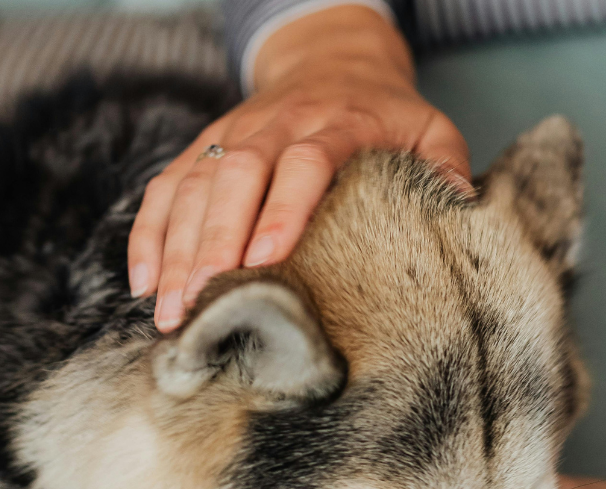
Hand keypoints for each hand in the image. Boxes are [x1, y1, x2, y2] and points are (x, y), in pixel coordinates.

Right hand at [127, 4, 470, 331]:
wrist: (333, 59)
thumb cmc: (386, 113)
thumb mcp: (429, 129)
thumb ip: (445, 167)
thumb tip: (462, 211)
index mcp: (333, 125)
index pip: (304, 164)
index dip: (283, 211)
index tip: (267, 261)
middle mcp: (273, 126)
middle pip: (234, 178)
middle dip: (214, 244)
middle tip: (203, 305)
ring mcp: (232, 135)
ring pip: (193, 188)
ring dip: (177, 251)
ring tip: (170, 312)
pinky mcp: (204, 148)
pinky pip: (166, 187)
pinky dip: (149, 234)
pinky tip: (143, 284)